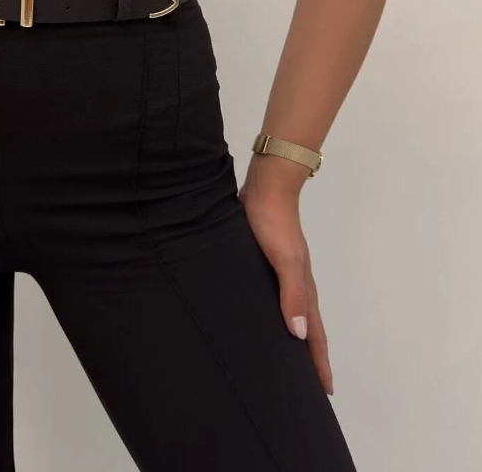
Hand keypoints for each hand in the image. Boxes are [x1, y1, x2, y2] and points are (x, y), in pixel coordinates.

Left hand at [238, 166, 333, 395]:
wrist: (265, 187)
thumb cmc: (273, 224)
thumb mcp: (284, 260)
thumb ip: (292, 294)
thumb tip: (300, 335)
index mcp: (303, 287)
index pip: (315, 335)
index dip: (319, 363)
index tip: (325, 391)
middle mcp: (294, 283)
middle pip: (304, 327)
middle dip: (307, 356)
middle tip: (303, 386)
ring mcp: (279, 271)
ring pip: (286, 312)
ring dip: (288, 335)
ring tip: (279, 357)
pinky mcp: (261, 260)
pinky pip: (269, 296)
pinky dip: (269, 313)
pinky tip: (254, 316)